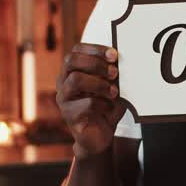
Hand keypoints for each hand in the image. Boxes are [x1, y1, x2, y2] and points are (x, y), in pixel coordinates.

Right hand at [56, 43, 125, 158]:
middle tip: (114, 72)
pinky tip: (109, 107)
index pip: (76, 50)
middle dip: (95, 63)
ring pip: (75, 80)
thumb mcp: (112, 86)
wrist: (100, 136)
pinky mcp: (69, 115)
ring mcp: (64, 99)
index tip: (114, 55)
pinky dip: (103, 103)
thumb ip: (114, 74)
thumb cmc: (106, 107)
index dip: (95, 49)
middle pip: (70, 61)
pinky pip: (86, 103)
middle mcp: (64, 82)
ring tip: (114, 91)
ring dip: (99, 83)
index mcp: (73, 71)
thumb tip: (121, 61)